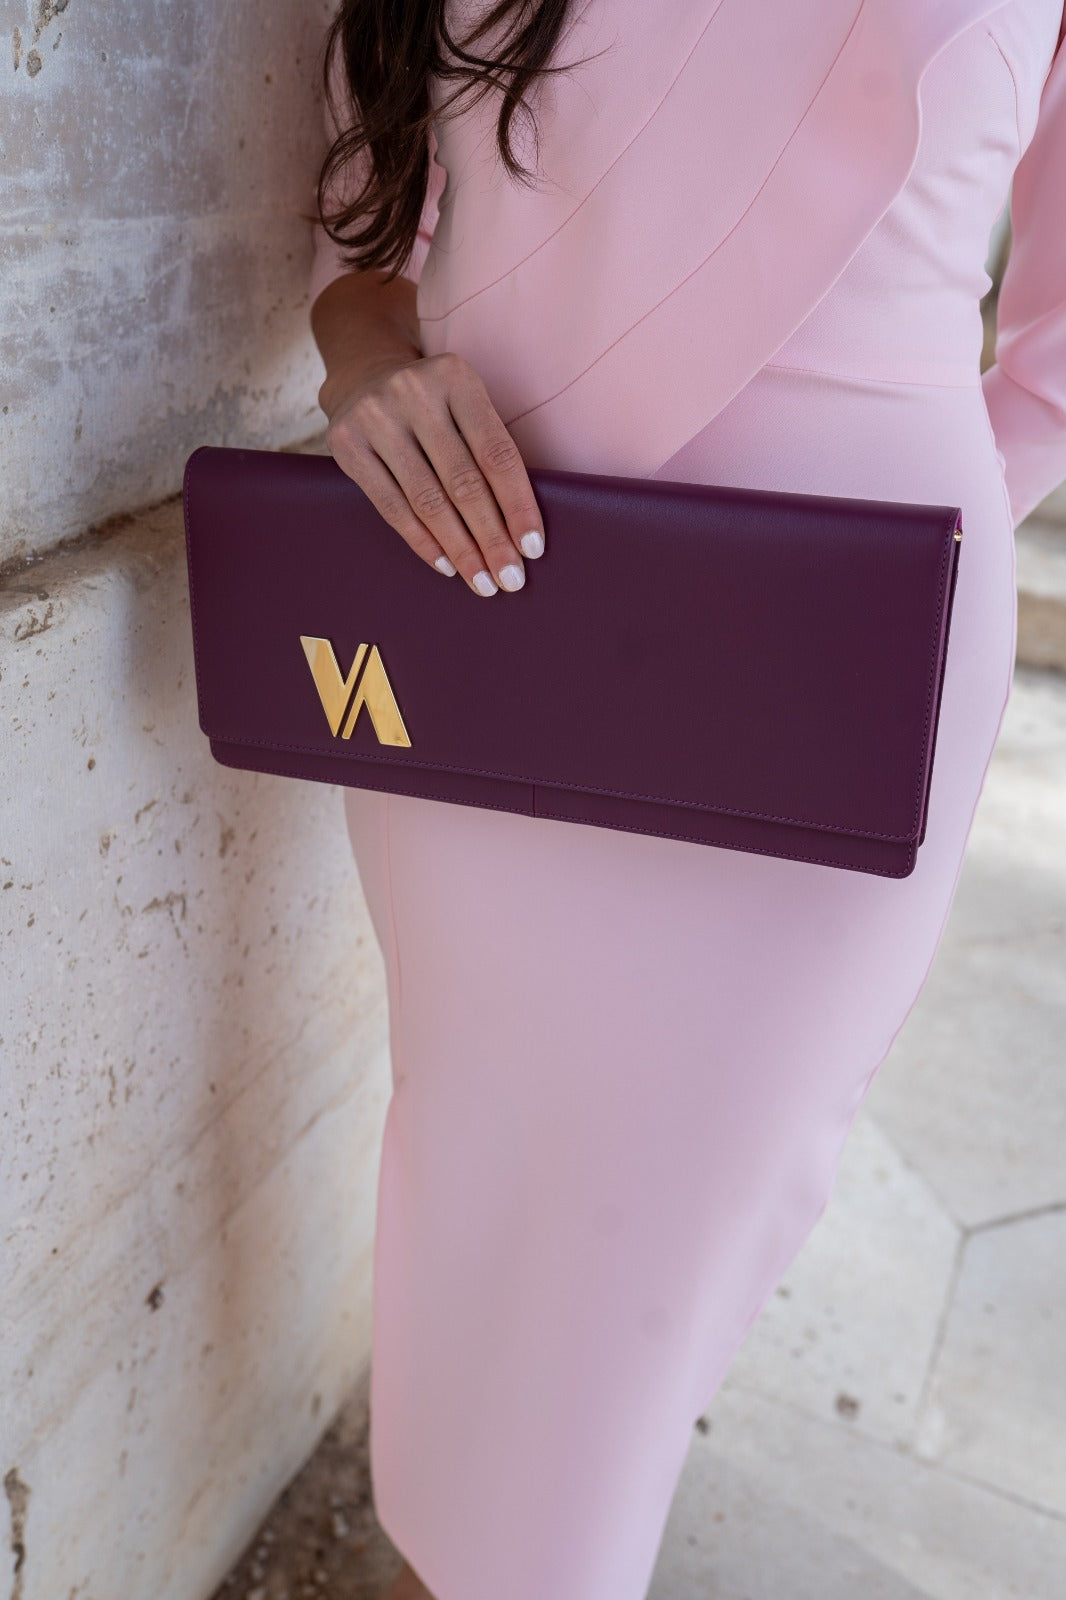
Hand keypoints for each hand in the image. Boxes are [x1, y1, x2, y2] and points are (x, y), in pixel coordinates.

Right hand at [323, 350, 545, 595]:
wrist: (364, 377)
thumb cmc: (434, 406)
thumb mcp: (465, 407)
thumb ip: (489, 452)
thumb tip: (521, 532)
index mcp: (456, 377)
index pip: (497, 454)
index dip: (518, 506)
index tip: (533, 549)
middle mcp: (413, 391)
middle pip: (463, 482)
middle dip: (491, 538)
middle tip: (510, 579)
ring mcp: (376, 416)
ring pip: (428, 500)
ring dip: (460, 549)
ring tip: (482, 580)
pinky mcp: (346, 443)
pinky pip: (392, 506)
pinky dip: (422, 541)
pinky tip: (446, 565)